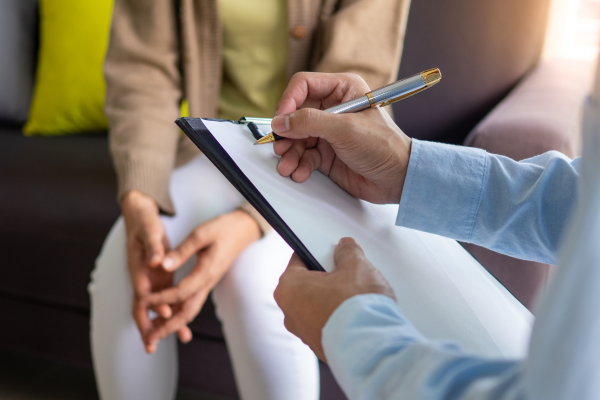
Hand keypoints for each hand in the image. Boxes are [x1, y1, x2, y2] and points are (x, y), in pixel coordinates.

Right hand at [121, 190, 189, 353]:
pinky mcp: (159, 277)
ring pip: (155, 306)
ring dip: (163, 323)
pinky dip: (171, 311)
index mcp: (138, 267)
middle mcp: (143, 277)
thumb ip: (153, 246)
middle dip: (148, 326)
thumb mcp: (149, 230)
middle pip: (143, 307)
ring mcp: (150, 279)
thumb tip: (155, 261)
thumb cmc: (144, 222)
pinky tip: (182, 322)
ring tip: (179, 337)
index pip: (144, 291)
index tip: (167, 314)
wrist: (139, 215)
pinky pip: (164, 299)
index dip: (153, 304)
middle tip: (152, 346)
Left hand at [142, 210, 260, 348]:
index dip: (161, 299)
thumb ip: (182, 251)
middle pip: (187, 312)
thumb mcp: (201, 234)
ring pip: (189, 310)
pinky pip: (191, 302)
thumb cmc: (223, 229)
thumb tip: (163, 266)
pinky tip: (167, 315)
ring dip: (172, 324)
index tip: (144, 301)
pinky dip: (178, 312)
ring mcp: (208, 284)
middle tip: (150, 337)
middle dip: (168, 326)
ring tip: (154, 333)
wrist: (244, 230)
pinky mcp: (206, 281)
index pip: (181, 293)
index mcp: (206, 272)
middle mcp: (207, 283)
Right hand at [272, 72, 411, 203]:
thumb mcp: (346, 130)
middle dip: (286, 133)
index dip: (288, 101)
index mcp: (343, 89)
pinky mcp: (326, 152)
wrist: (397, 179)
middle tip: (281, 146)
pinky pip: (303, 155)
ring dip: (290, 153)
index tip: (281, 121)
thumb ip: (310, 122)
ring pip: (296, 137)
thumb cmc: (384, 147)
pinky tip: (300, 172)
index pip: (304, 85)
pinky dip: (299, 164)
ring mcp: (328, 131)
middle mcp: (333, 108)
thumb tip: (282, 121)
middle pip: (295, 114)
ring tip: (288, 165)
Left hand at [274, 237, 395, 360]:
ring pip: (319, 304)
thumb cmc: (356, 308)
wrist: (372, 346)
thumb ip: (348, 252)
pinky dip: (340, 317)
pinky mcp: (321, 347)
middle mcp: (290, 313)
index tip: (330, 251)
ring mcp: (305, 333)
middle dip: (328, 276)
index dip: (319, 252)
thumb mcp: (356, 265)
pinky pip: (328, 323)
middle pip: (309, 283)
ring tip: (357, 294)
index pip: (299, 259)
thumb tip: (345, 248)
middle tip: (348, 272)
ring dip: (335, 297)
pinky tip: (357, 313)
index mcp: (288, 288)